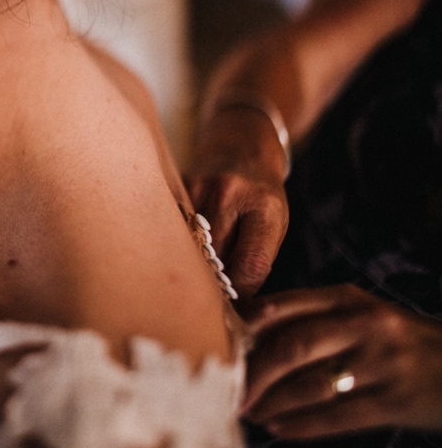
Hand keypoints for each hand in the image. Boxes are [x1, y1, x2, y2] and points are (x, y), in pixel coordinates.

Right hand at [185, 108, 288, 297]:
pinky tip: (181, 247)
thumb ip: (255, 260)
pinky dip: (178, 243)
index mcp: (264, 206)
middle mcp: (229, 193)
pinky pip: (174, 228)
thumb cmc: (260, 194)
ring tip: (195, 272)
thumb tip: (233, 304)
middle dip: (214, 282)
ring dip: (193, 264)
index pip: (249, 266)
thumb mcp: (273, 224)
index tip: (235, 302)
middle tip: (212, 296)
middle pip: (215, 259)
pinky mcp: (175, 187)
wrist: (241, 143)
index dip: (241, 293)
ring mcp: (197, 187)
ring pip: (189, 246)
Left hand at [241, 284, 441, 438]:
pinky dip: (301, 425)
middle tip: (228, 391)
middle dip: (252, 373)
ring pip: (310, 384)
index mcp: (349, 299)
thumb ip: (313, 318)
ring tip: (248, 412)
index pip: (285, 307)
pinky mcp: (396, 401)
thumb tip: (246, 331)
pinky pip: (338, 416)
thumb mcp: (360, 315)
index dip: (245, 327)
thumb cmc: (396, 342)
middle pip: (291, 346)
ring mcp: (382, 364)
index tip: (217, 344)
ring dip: (271, 403)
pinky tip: (278, 429)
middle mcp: (365, 325)